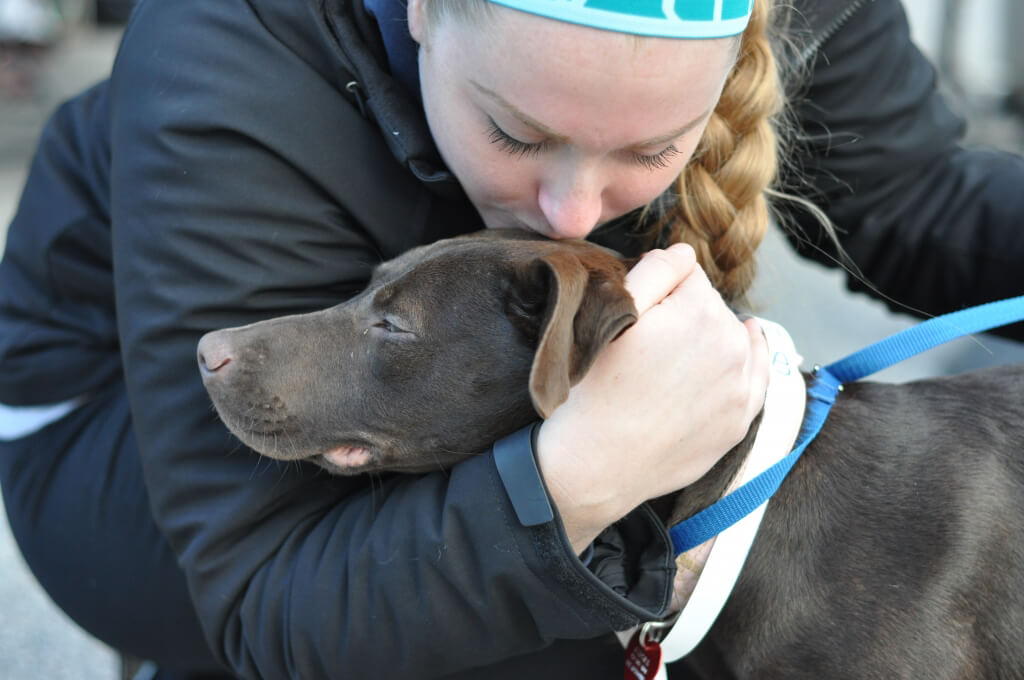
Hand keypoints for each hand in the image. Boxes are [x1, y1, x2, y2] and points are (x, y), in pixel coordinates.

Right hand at [535, 244, 768, 551]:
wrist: (599, 461)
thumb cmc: (596, 387)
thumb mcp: (614, 314)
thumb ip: (655, 271)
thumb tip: (685, 252)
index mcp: (700, 311)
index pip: (686, 274)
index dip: (659, 286)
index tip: (640, 312)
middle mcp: (732, 344)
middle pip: (712, 306)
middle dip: (686, 313)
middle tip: (649, 344)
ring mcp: (742, 386)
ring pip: (734, 338)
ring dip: (713, 338)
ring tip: (677, 359)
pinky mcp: (741, 420)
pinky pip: (757, 376)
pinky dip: (749, 361)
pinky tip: (747, 346)